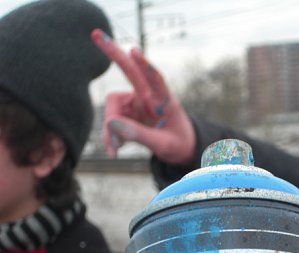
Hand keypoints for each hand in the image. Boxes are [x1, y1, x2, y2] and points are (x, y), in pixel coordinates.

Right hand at [91, 29, 195, 164]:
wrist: (181, 150)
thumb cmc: (178, 145)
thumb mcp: (163, 145)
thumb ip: (139, 135)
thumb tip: (111, 123)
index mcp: (165, 101)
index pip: (156, 80)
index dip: (145, 66)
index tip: (134, 51)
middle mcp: (148, 97)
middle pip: (129, 71)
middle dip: (113, 53)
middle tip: (95, 34)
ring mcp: (136, 103)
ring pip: (113, 109)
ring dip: (110, 129)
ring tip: (114, 150)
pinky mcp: (128, 113)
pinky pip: (112, 121)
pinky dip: (110, 136)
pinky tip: (115, 150)